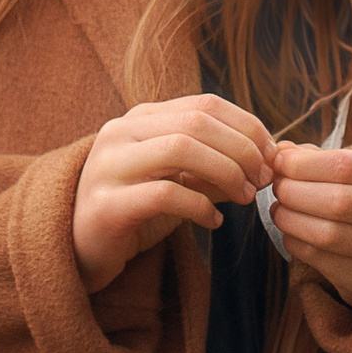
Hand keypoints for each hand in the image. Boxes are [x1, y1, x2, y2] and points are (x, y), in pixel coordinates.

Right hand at [73, 94, 276, 292]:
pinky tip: (214, 223)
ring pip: (181, 148)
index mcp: (141, 117)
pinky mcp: (107, 205)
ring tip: (244, 198)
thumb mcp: (177, 179)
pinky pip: (164, 195)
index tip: (272, 155)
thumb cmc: (136, 210)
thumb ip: (214, 164)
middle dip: (242, 149)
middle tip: (263, 179)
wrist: (79, 249)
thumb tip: (268, 158)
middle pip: (197, 122)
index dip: (247, 126)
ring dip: (225, 172)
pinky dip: (200, 207)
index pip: (205, 103)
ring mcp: (109, 166)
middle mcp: (121, 132)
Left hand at [268, 144, 351, 313]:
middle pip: (336, 201)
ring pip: (326, 234)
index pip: (345, 165)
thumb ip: (316, 158)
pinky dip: (295, 242)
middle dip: (294, 192)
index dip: (303, 165)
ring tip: (279, 210)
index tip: (280, 164)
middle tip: (278, 188)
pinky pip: (320, 259)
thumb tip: (280, 152)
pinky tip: (291, 232)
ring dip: (290, 219)